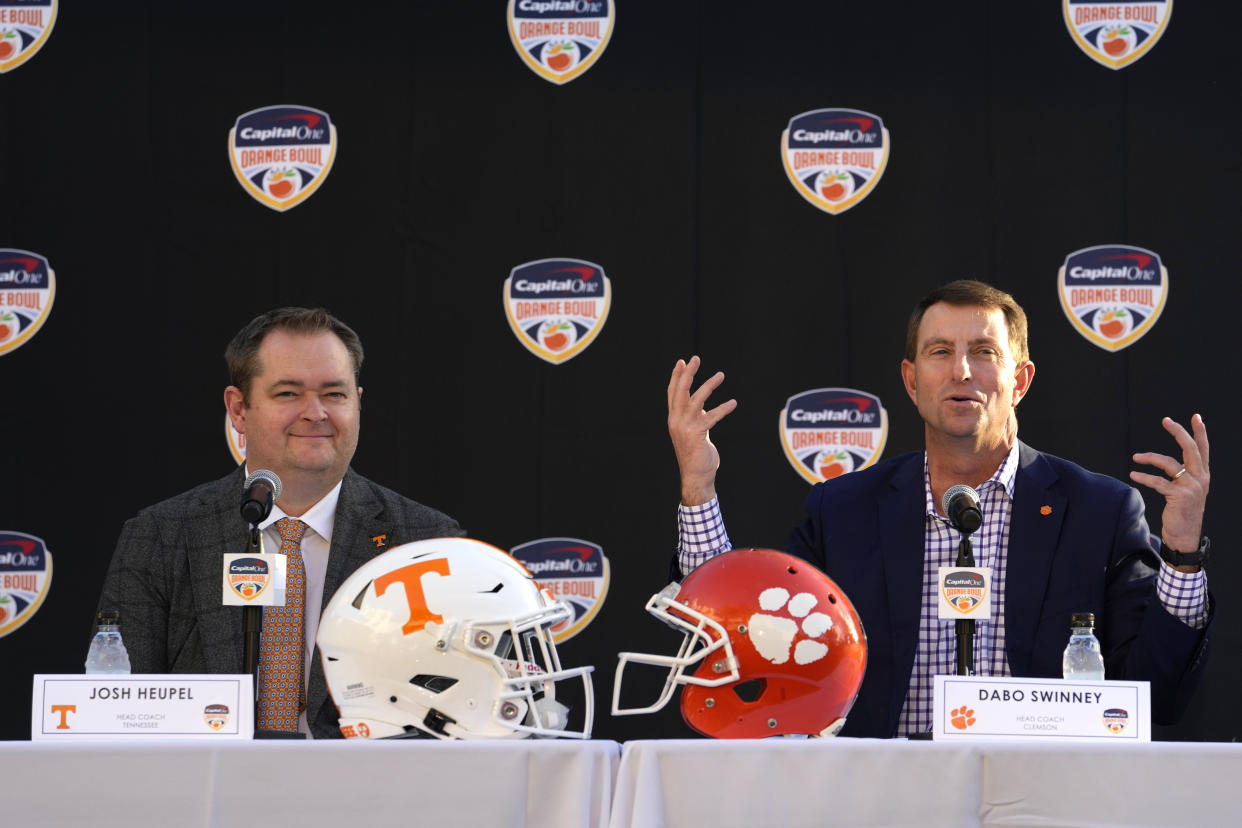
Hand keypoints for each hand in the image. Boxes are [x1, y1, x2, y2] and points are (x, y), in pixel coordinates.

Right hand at [667, 356, 736, 505]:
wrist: (695, 477)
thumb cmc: (697, 456)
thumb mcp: (694, 432)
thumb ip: (696, 418)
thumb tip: (702, 406)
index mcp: (673, 419)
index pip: (673, 393)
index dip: (676, 377)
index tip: (681, 362)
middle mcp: (676, 421)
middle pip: (680, 392)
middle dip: (688, 373)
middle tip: (695, 358)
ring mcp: (685, 428)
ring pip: (696, 400)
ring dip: (709, 385)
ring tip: (721, 375)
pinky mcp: (696, 435)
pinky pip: (711, 417)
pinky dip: (723, 408)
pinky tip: (733, 403)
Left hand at [1130, 414, 1209, 560]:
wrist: (1185, 536)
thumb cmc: (1183, 512)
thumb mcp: (1188, 491)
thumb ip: (1184, 476)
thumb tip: (1171, 463)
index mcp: (1203, 475)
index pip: (1203, 449)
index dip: (1200, 432)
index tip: (1196, 416)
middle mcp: (1200, 479)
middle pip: (1190, 449)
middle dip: (1178, 432)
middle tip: (1166, 420)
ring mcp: (1192, 487)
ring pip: (1170, 463)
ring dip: (1150, 457)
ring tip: (1136, 457)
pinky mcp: (1180, 497)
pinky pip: (1158, 482)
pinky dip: (1144, 476)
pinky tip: (1134, 474)